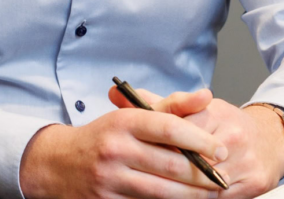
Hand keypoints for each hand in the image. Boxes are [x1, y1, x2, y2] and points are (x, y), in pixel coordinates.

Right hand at [19, 105, 227, 198]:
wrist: (59, 164)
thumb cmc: (104, 137)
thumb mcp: (131, 114)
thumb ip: (172, 106)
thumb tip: (206, 95)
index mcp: (124, 121)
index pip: (169, 128)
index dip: (200, 140)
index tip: (221, 149)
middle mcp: (116, 149)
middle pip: (171, 164)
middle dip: (203, 174)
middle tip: (224, 177)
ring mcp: (110, 179)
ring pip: (163, 191)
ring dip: (192, 195)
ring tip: (211, 192)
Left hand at [110, 87, 283, 198]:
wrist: (269, 140)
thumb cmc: (224, 123)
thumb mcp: (194, 107)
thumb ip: (156, 103)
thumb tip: (116, 93)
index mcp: (216, 113)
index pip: (178, 130)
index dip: (155, 143)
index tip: (134, 152)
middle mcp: (233, 137)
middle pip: (191, 161)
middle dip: (163, 171)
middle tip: (135, 178)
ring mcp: (246, 163)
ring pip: (204, 186)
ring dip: (178, 191)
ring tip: (150, 189)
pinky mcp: (254, 186)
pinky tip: (177, 197)